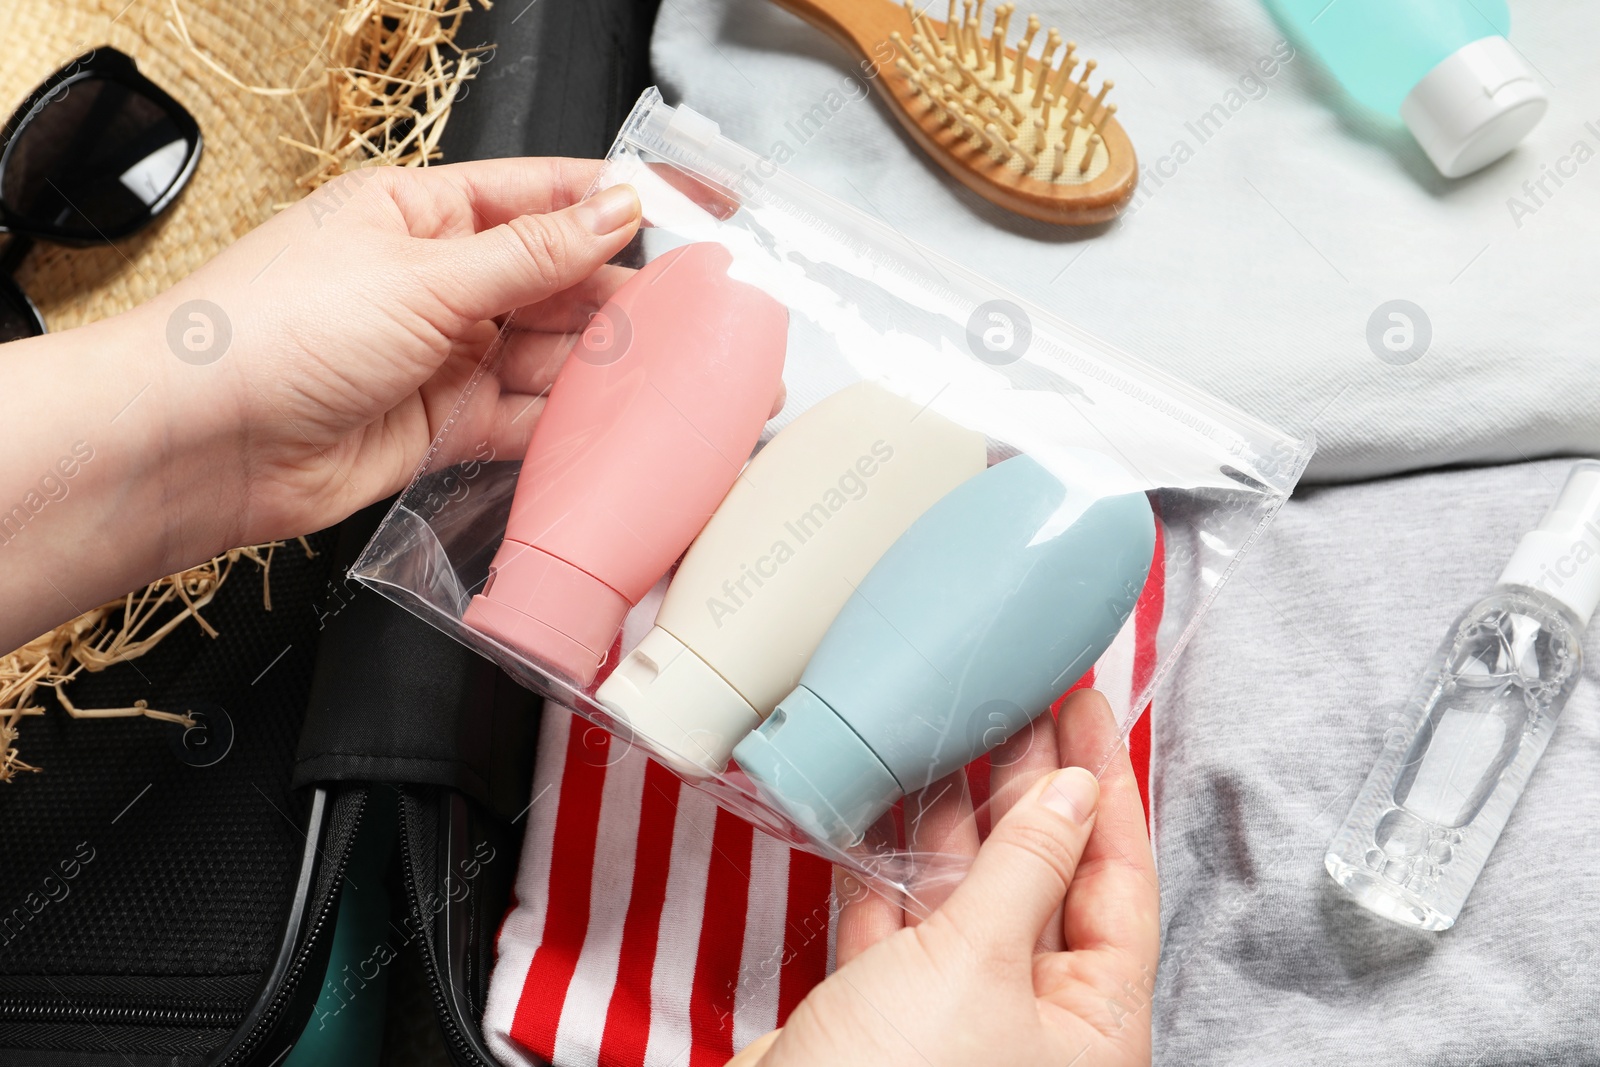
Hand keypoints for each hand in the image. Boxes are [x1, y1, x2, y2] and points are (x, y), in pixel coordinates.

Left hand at [0, 158, 639, 650]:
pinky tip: (609, 423)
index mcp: (422, 212)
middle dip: (617, 295)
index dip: (614, 201)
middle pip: (552, 280)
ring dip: (598, 363)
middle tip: (694, 313)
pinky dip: (561, 422)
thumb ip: (533, 253)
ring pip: (543, 353)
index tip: (687, 210)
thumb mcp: (425, 273)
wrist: (204, 443)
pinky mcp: (438, 426)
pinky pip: (519, 418)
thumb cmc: (276, 330)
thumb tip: (614, 210)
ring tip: (668, 373)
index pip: (540, 195)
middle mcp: (435, 280)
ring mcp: (439, 355)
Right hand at [732, 690, 1159, 1066]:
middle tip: (1021, 699)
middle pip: (1046, 874)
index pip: (1119, 877)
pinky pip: (901, 919)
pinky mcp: (886, 1012)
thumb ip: (1025, 868)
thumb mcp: (977, 963)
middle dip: (1031, 785)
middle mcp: (1033, 1018)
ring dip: (958, 813)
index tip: (1089, 709)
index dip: (1106, 785)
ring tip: (957, 726)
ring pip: (969, 890)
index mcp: (1093, 1022)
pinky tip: (887, 801)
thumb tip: (1070, 794)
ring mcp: (957, 1013)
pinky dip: (890, 862)